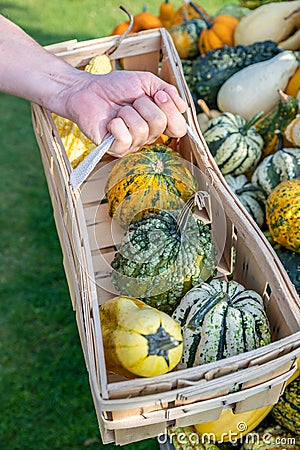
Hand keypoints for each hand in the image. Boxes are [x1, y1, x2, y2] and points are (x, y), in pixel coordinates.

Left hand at [62, 70, 187, 155]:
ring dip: (127, 113)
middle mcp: (148, 137)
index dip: (171, 111)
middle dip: (144, 105)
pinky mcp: (116, 149)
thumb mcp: (146, 82)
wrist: (88, 89)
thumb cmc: (116, 87)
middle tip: (132, 101)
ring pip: (141, 130)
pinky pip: (125, 138)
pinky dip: (116, 124)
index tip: (158, 96)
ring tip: (119, 111)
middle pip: (160, 125)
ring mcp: (132, 145)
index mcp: (158, 123)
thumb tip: (184, 106)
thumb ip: (167, 91)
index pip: (179, 129)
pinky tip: (111, 122)